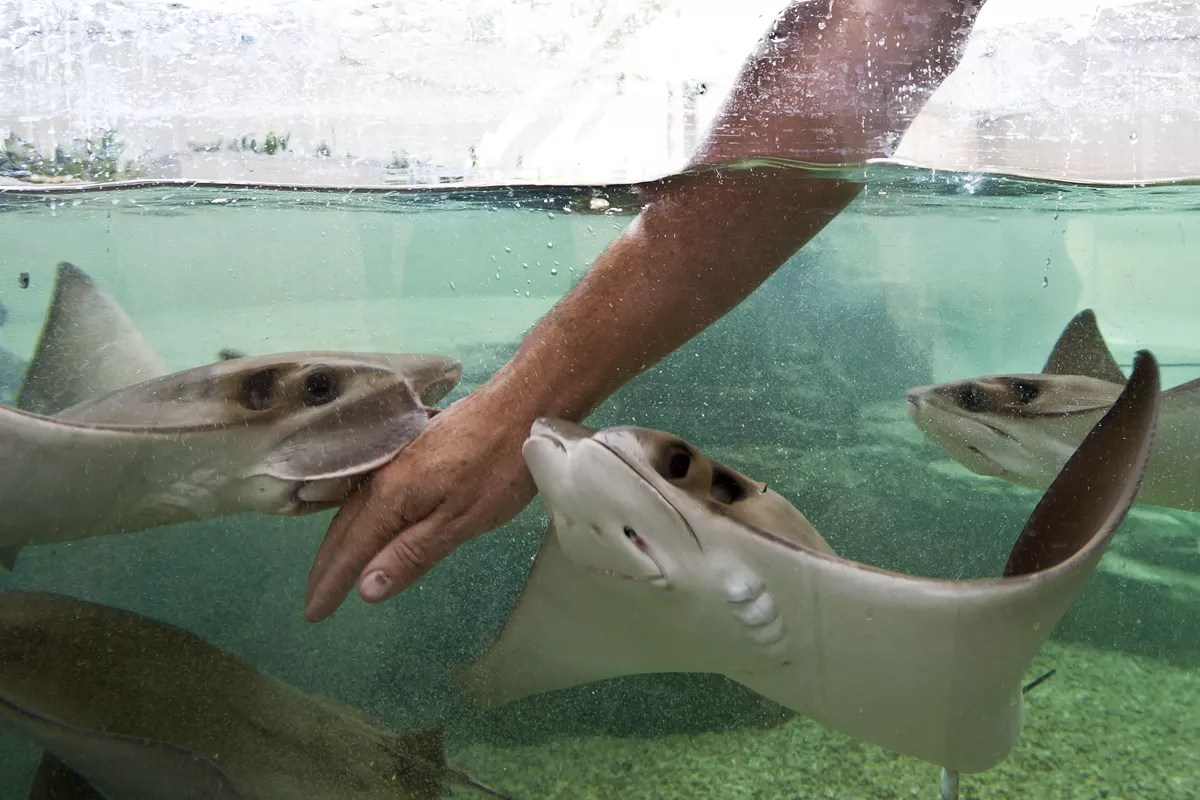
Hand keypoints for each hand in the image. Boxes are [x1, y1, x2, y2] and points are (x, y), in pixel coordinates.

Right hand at [303, 385, 536, 621]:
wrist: (520, 404)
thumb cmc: (499, 469)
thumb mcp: (461, 521)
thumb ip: (412, 554)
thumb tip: (365, 589)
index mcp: (391, 498)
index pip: (351, 550)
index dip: (331, 584)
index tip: (313, 615)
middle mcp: (384, 477)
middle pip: (344, 528)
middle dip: (326, 567)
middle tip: (312, 600)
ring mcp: (398, 459)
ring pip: (355, 509)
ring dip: (338, 542)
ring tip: (330, 569)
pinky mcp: (414, 450)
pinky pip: (371, 493)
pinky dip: (357, 518)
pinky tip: (364, 523)